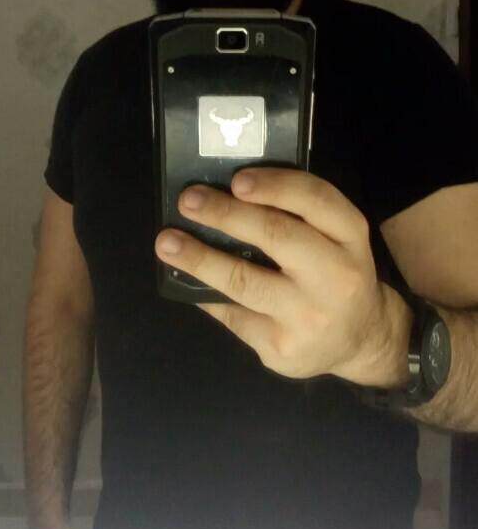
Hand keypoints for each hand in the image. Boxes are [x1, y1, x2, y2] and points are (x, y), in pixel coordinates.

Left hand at [154, 167, 403, 386]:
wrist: (361, 340)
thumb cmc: (334, 273)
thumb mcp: (335, 238)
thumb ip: (297, 214)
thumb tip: (223, 192)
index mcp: (350, 237)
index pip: (316, 200)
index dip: (275, 186)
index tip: (236, 180)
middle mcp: (337, 276)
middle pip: (277, 236)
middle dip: (225, 214)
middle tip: (188, 200)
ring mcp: (309, 316)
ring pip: (244, 281)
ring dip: (198, 258)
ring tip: (166, 242)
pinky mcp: (283, 348)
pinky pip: (233, 315)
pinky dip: (204, 293)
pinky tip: (184, 279)